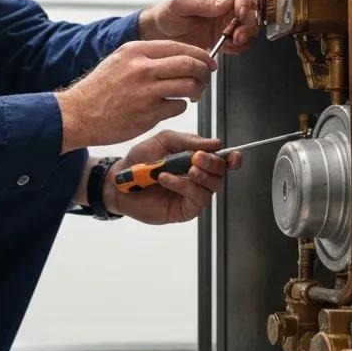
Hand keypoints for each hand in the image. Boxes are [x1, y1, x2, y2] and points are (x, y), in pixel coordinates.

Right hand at [56, 40, 215, 152]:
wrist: (76, 115)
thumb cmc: (97, 91)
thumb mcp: (118, 61)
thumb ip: (145, 56)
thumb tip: (178, 56)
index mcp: (135, 51)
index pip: (179, 47)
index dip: (199, 54)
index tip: (207, 61)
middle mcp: (141, 68)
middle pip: (189, 63)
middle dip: (204, 71)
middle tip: (206, 77)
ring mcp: (145, 91)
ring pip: (189, 85)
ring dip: (197, 90)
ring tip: (193, 94)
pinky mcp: (148, 113)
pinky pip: (178, 106)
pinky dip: (181, 106)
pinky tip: (171, 107)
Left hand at [103, 130, 241, 224]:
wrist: (118, 180)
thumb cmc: (139, 160)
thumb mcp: (163, 141)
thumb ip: (187, 140)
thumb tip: (214, 143)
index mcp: (196, 160)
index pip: (222, 160)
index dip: (231, 158)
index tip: (232, 155)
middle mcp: (197, 178)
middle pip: (220, 173)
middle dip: (212, 163)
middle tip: (197, 158)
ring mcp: (192, 195)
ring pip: (211, 187)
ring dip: (201, 176)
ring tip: (185, 169)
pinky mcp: (184, 210)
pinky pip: (195, 198)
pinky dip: (182, 186)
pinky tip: (166, 179)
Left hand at [137, 0, 257, 53]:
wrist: (158, 32)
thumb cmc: (167, 11)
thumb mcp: (179, 2)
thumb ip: (203, 2)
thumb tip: (226, 2)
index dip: (244, 2)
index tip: (240, 13)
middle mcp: (225, 5)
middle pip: (250, 10)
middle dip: (248, 24)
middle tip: (237, 35)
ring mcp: (225, 22)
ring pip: (248, 27)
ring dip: (245, 37)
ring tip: (232, 43)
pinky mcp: (223, 38)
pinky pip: (239, 43)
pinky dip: (237, 47)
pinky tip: (227, 48)